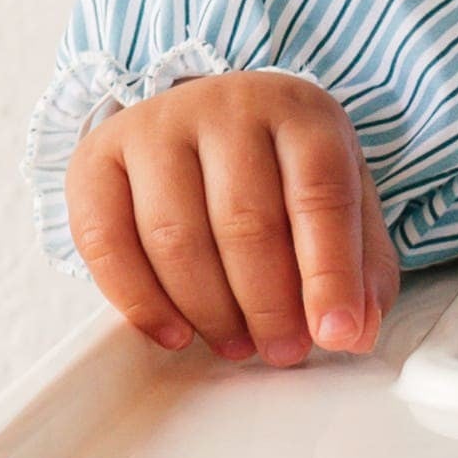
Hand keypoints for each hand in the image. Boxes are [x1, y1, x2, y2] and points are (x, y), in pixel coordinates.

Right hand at [65, 72, 399, 361]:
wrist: (202, 118)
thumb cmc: (280, 169)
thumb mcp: (340, 199)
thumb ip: (360, 265)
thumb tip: (354, 332)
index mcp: (299, 112)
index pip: (321, 194)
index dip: (331, 273)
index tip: (336, 334)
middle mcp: (225, 106)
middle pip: (245, 220)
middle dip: (269, 305)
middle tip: (283, 351)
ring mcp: (156, 126)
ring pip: (175, 236)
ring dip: (210, 311)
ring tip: (238, 344)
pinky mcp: (97, 156)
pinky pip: (106, 241)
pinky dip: (141, 301)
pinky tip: (176, 333)